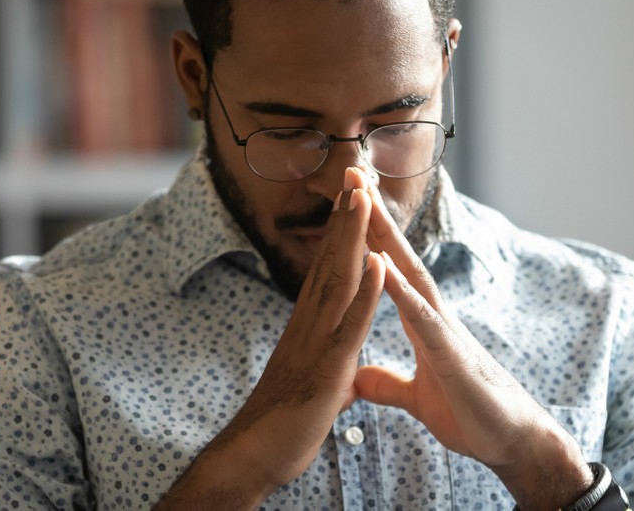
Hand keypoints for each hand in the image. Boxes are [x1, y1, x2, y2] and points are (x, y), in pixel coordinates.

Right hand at [158, 167, 384, 508]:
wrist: (253, 457)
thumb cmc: (282, 428)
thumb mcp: (316, 392)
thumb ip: (333, 376)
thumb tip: (345, 378)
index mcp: (309, 328)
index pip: (327, 272)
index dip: (340, 235)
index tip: (351, 200)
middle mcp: (309, 325)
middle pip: (329, 262)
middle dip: (345, 219)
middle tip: (356, 175)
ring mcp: (316, 342)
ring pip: (338, 280)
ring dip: (353, 238)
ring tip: (364, 198)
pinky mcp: (326, 366)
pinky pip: (350, 323)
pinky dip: (367, 292)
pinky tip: (380, 263)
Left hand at [353, 183, 593, 509]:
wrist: (510, 443)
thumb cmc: (471, 416)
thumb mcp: (417, 398)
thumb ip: (389, 384)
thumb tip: (360, 375)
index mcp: (423, 324)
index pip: (390, 270)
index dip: (368, 237)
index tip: (348, 201)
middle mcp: (434, 317)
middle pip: (399, 257)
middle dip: (375, 216)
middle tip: (352, 173)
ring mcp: (445, 331)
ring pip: (410, 274)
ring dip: (385, 237)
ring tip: (362, 201)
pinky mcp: (451, 355)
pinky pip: (421, 317)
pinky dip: (399, 291)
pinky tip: (381, 267)